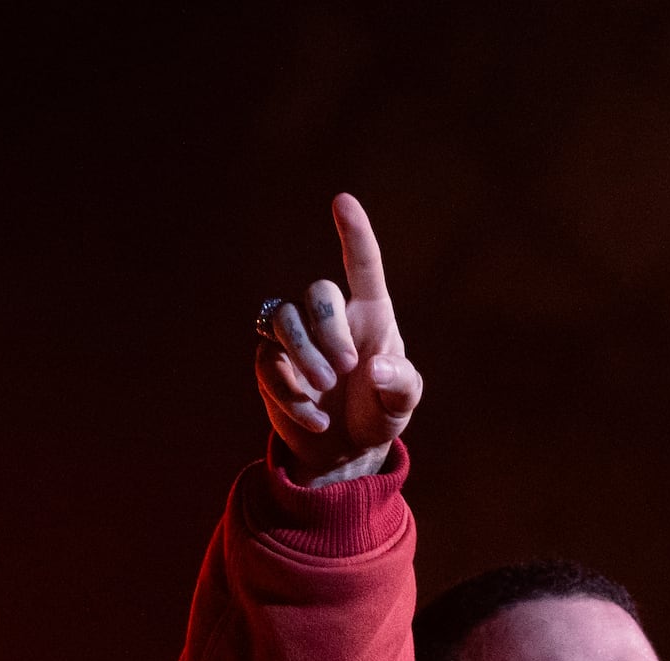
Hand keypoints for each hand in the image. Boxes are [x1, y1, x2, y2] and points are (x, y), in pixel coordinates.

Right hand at [254, 194, 424, 486]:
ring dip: (304, 354)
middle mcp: (330, 318)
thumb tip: (375, 368)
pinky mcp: (272, 365)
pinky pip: (269, 363)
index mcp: (370, 315)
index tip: (343, 201)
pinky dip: (290, 394)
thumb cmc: (379, 413)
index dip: (354, 233)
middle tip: (344, 370)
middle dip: (328, 330)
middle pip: (317, 293)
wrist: (346, 450)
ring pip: (284, 318)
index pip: (362, 266)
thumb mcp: (400, 404)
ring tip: (325, 388)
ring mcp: (297, 339)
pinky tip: (316, 418)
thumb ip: (400, 384)